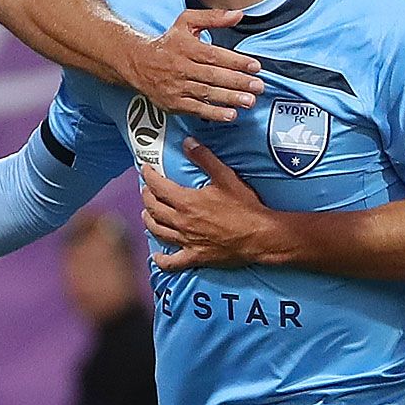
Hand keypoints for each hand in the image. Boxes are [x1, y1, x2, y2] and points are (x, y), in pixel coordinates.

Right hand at [121, 9, 263, 122]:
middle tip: (258, 86)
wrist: (138, 62)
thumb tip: (238, 15)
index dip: (236, 61)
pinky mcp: (173, 103)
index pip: (214, 55)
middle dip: (238, 82)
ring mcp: (176, 87)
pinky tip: (230, 114)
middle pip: (213, 75)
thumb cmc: (168, 42)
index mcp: (186, 47)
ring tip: (249, 101)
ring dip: (229, 98)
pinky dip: (214, 113)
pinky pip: (196, 109)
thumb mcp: (187, 22)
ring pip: (206, 93)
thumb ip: (213, 17)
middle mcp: (181, 67)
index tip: (255, 66)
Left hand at [144, 138, 282, 270]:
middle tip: (146, 188)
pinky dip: (161, 260)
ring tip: (146, 213)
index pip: (158, 187)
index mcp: (186, 202)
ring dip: (148, 220)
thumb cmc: (244, 207)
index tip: (145, 169)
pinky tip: (157, 256)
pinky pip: (172, 262)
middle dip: (146, 196)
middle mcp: (181, 222)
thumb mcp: (226, 177)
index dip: (149, 176)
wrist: (259, 236)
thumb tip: (187, 142)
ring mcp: (186, 241)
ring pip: (157, 231)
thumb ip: (205, 158)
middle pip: (153, 208)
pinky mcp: (195, 257)